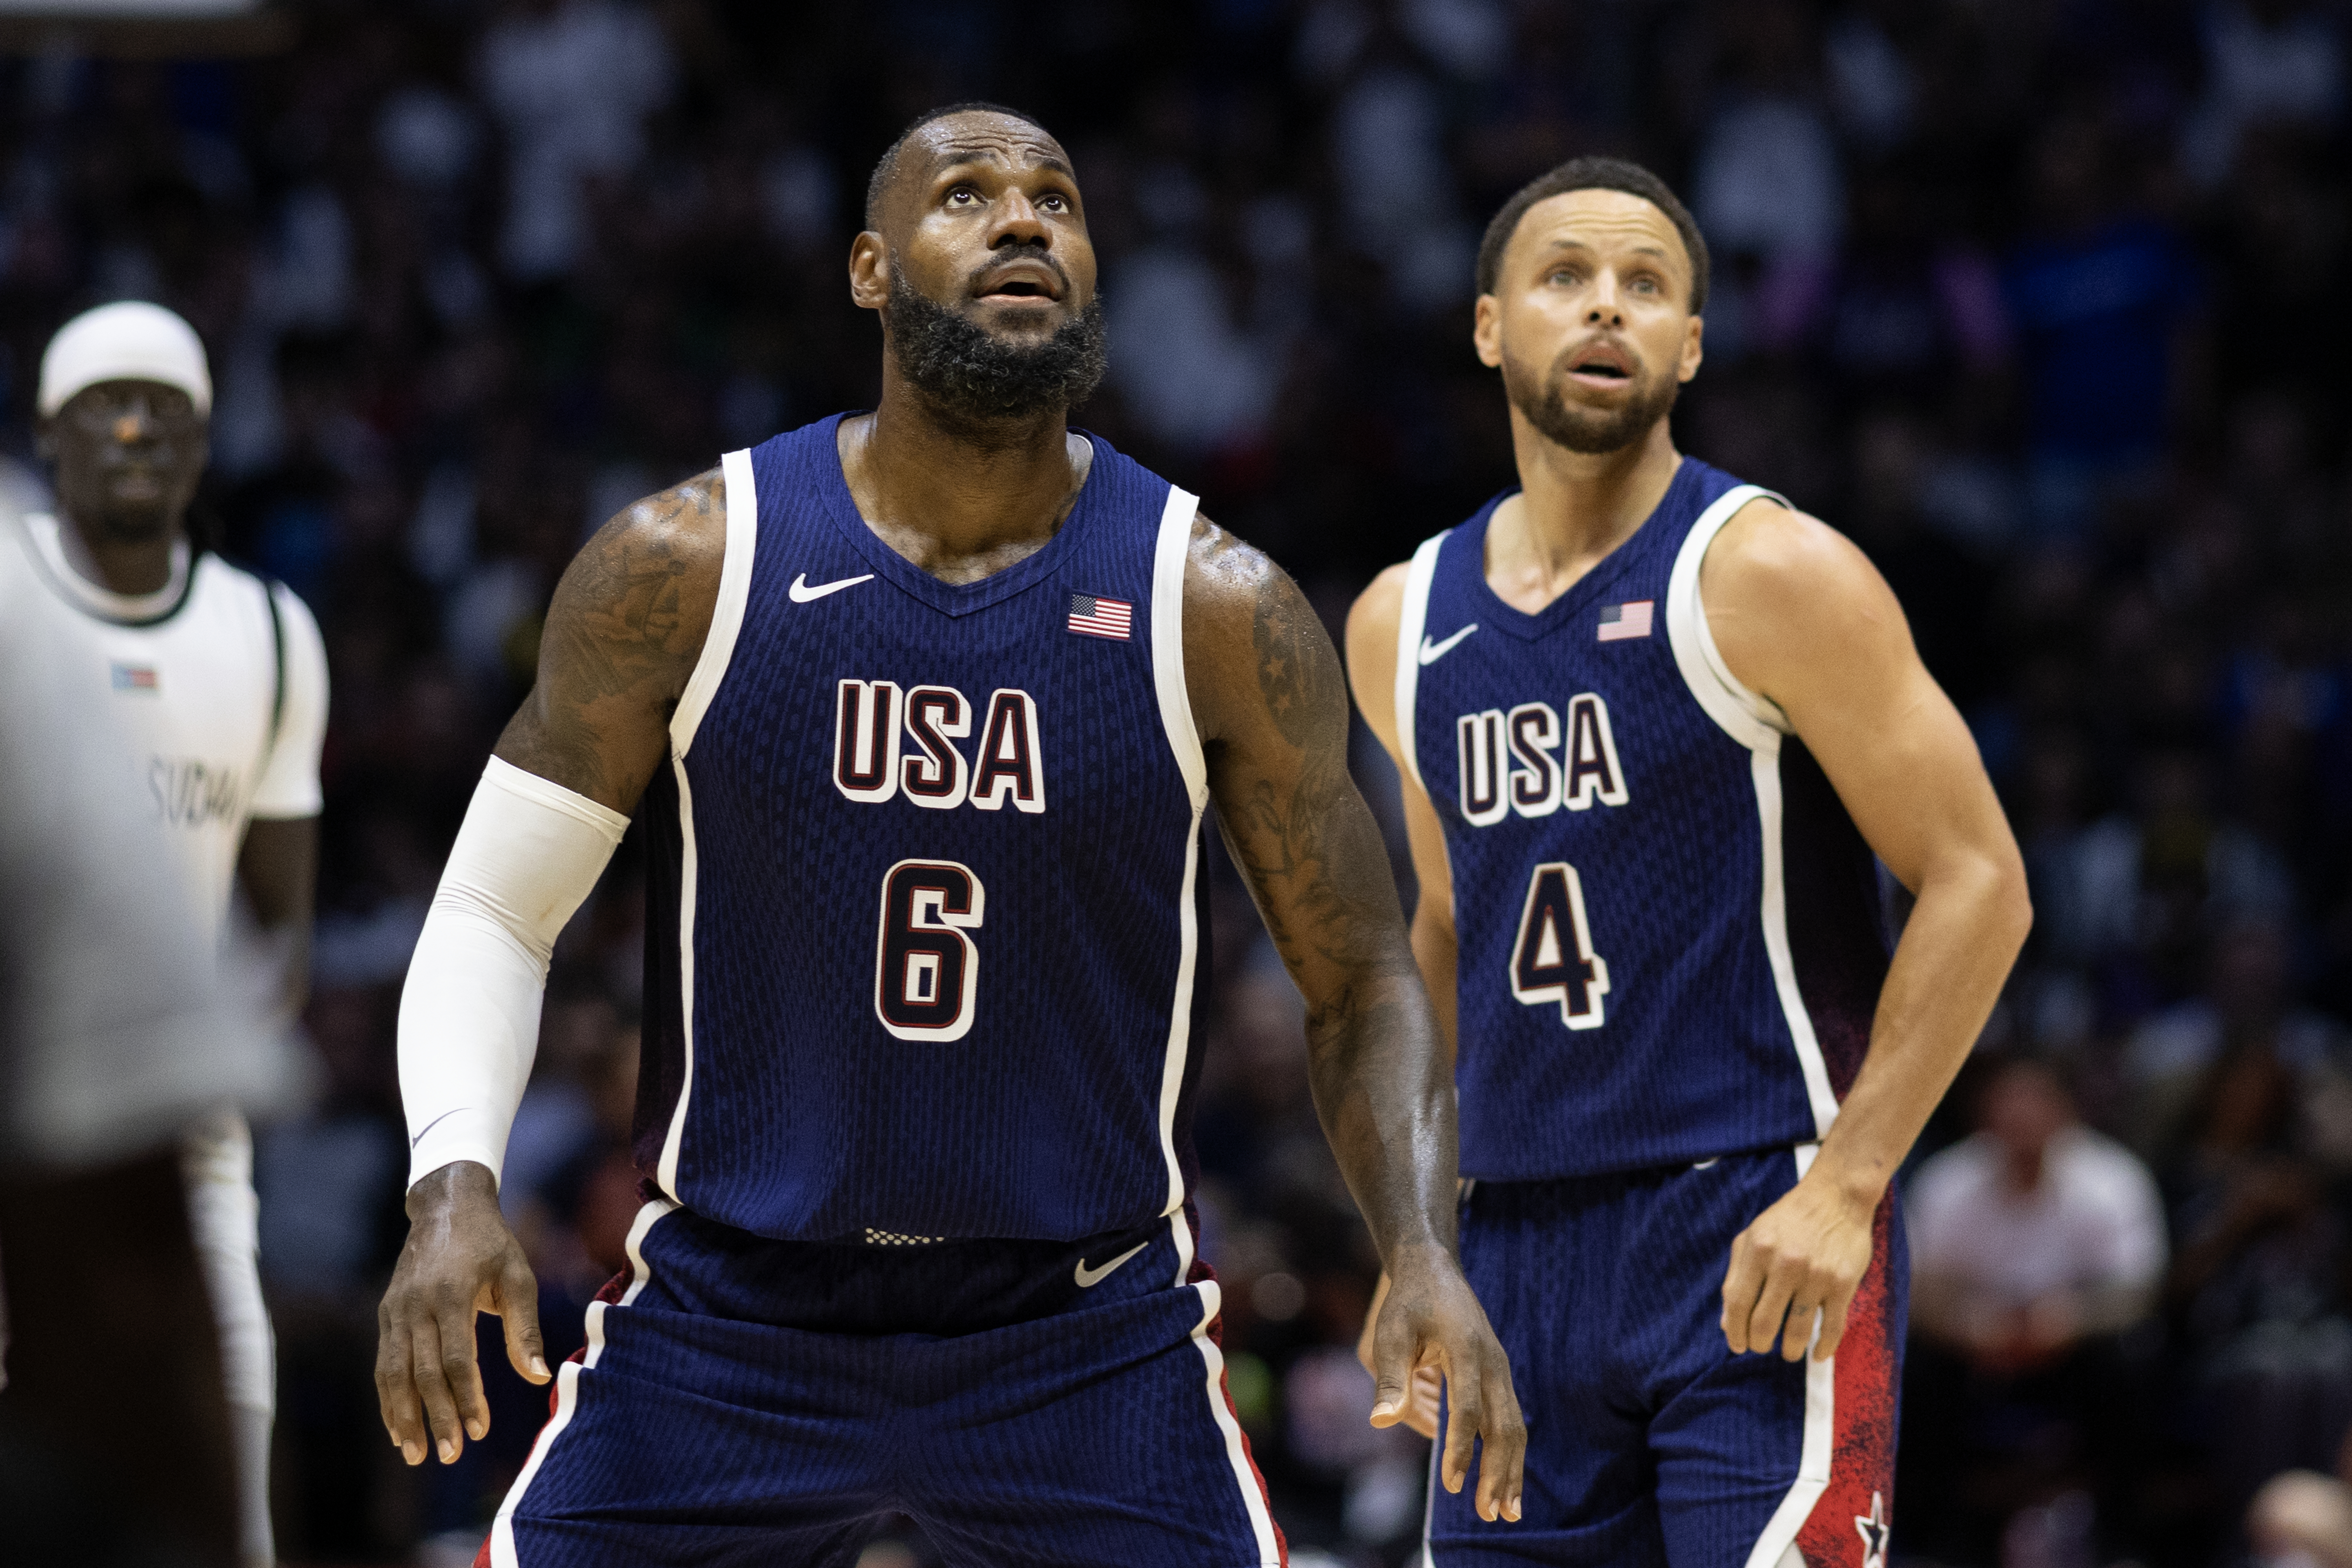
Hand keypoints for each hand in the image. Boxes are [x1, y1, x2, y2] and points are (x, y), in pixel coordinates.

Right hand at [375, 1160, 547, 1465]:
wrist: (447, 1206)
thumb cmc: (492, 1244)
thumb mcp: (518, 1276)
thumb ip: (525, 1329)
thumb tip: (539, 1377)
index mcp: (451, 1294)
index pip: (456, 1360)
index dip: (467, 1398)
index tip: (480, 1431)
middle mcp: (417, 1305)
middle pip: (423, 1374)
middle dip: (436, 1418)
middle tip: (449, 1455)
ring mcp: (395, 1310)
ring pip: (394, 1374)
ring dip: (404, 1417)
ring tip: (416, 1454)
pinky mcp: (386, 1314)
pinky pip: (384, 1363)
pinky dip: (388, 1398)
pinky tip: (398, 1426)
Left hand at [1367, 1243, 1525, 1521]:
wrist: (1433, 1269)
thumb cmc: (1407, 1302)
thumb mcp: (1390, 1332)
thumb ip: (1390, 1377)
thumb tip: (1381, 1423)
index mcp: (1465, 1350)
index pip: (1468, 1408)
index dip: (1461, 1448)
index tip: (1452, 1485)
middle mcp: (1492, 1362)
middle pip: (1504, 1425)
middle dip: (1499, 1472)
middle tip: (1490, 1514)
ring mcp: (1500, 1368)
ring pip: (1514, 1426)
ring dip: (1511, 1469)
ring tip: (1506, 1511)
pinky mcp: (1499, 1375)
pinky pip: (1511, 1418)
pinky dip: (1510, 1452)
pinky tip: (1505, 1479)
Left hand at [1719, 1163, 1876, 1361]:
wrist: (1836, 1197)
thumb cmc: (1788, 1219)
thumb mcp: (1752, 1237)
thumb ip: (1736, 1277)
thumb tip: (1727, 1324)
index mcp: (1757, 1251)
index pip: (1737, 1303)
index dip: (1734, 1331)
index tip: (1737, 1345)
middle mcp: (1785, 1264)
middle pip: (1764, 1322)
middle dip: (1759, 1343)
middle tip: (1761, 1347)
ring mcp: (1816, 1275)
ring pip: (1797, 1330)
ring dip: (1790, 1350)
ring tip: (1788, 1352)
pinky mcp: (1842, 1283)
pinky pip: (1832, 1326)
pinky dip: (1824, 1347)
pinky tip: (1817, 1354)